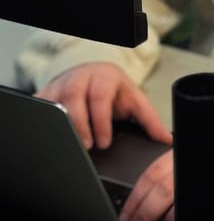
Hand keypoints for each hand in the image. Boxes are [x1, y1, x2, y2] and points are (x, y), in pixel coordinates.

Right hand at [34, 62, 171, 150]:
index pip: (100, 96)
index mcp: (104, 77)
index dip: (101, 120)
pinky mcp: (45, 93)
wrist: (93, 74)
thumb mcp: (134, 100)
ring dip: (59, 123)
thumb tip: (167, 140)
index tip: (103, 142)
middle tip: (86, 146)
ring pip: (54, 100)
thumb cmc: (114, 91)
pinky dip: (40, 120)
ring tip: (67, 145)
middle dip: (79, 122)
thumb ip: (149, 120)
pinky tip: (45, 136)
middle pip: (74, 95)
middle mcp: (80, 77)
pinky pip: (38, 105)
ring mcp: (61, 84)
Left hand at [119, 117, 213, 220]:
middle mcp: (202, 165)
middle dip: (141, 216)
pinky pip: (207, 219)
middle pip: (160, 193)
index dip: (135, 199)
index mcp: (191, 151)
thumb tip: (156, 188)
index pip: (152, 175)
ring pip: (179, 209)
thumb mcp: (209, 146)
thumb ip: (184, 162)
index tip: (126, 215)